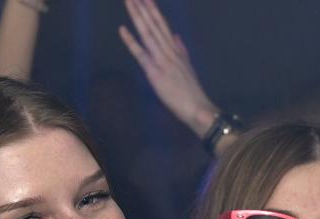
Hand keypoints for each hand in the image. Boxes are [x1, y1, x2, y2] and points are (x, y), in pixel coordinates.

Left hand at [120, 0, 217, 137]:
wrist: (197, 108)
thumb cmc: (192, 93)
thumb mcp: (189, 68)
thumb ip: (182, 51)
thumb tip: (176, 37)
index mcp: (177, 51)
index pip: (164, 26)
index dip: (155, 11)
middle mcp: (169, 51)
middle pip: (154, 25)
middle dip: (143, 8)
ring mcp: (162, 60)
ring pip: (148, 33)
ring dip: (137, 16)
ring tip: (130, 1)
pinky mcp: (155, 72)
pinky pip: (141, 54)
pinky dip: (131, 41)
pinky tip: (122, 29)